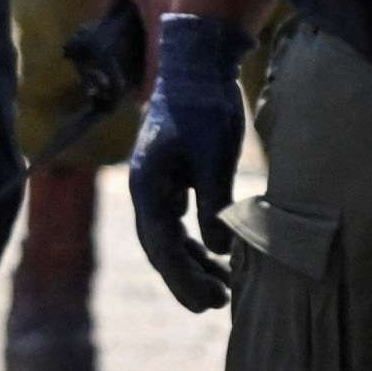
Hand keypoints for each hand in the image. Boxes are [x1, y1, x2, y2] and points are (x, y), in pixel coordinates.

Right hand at [130, 10, 247, 312]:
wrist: (197, 64)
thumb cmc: (204, 105)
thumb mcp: (213, 154)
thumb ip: (215, 202)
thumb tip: (221, 249)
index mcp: (147, 185)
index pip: (160, 244)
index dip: (182, 277)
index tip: (207, 302)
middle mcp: (147, 189)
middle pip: (162, 246)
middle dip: (187, 278)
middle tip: (218, 305)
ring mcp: (160, 185)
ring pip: (171, 237)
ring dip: (194, 263)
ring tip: (224, 289)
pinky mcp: (176, 178)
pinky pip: (182, 222)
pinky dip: (199, 242)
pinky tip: (220, 256)